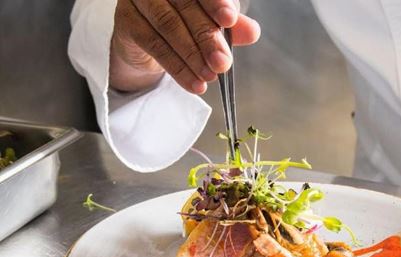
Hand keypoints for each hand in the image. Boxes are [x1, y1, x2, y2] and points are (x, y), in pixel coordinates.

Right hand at [110, 0, 259, 93]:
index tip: (229, 20)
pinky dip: (177, 68)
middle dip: (207, 38)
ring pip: (169, 26)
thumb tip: (253, 32)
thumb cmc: (184, 25)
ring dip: (192, 56)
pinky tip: (193, 83)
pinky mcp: (126, 20)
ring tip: (210, 76)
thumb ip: (231, 27)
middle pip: (186, 7)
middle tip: (222, 62)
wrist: (146, 42)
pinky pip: (154, 45)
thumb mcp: (212, 25)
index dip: (216, 2)